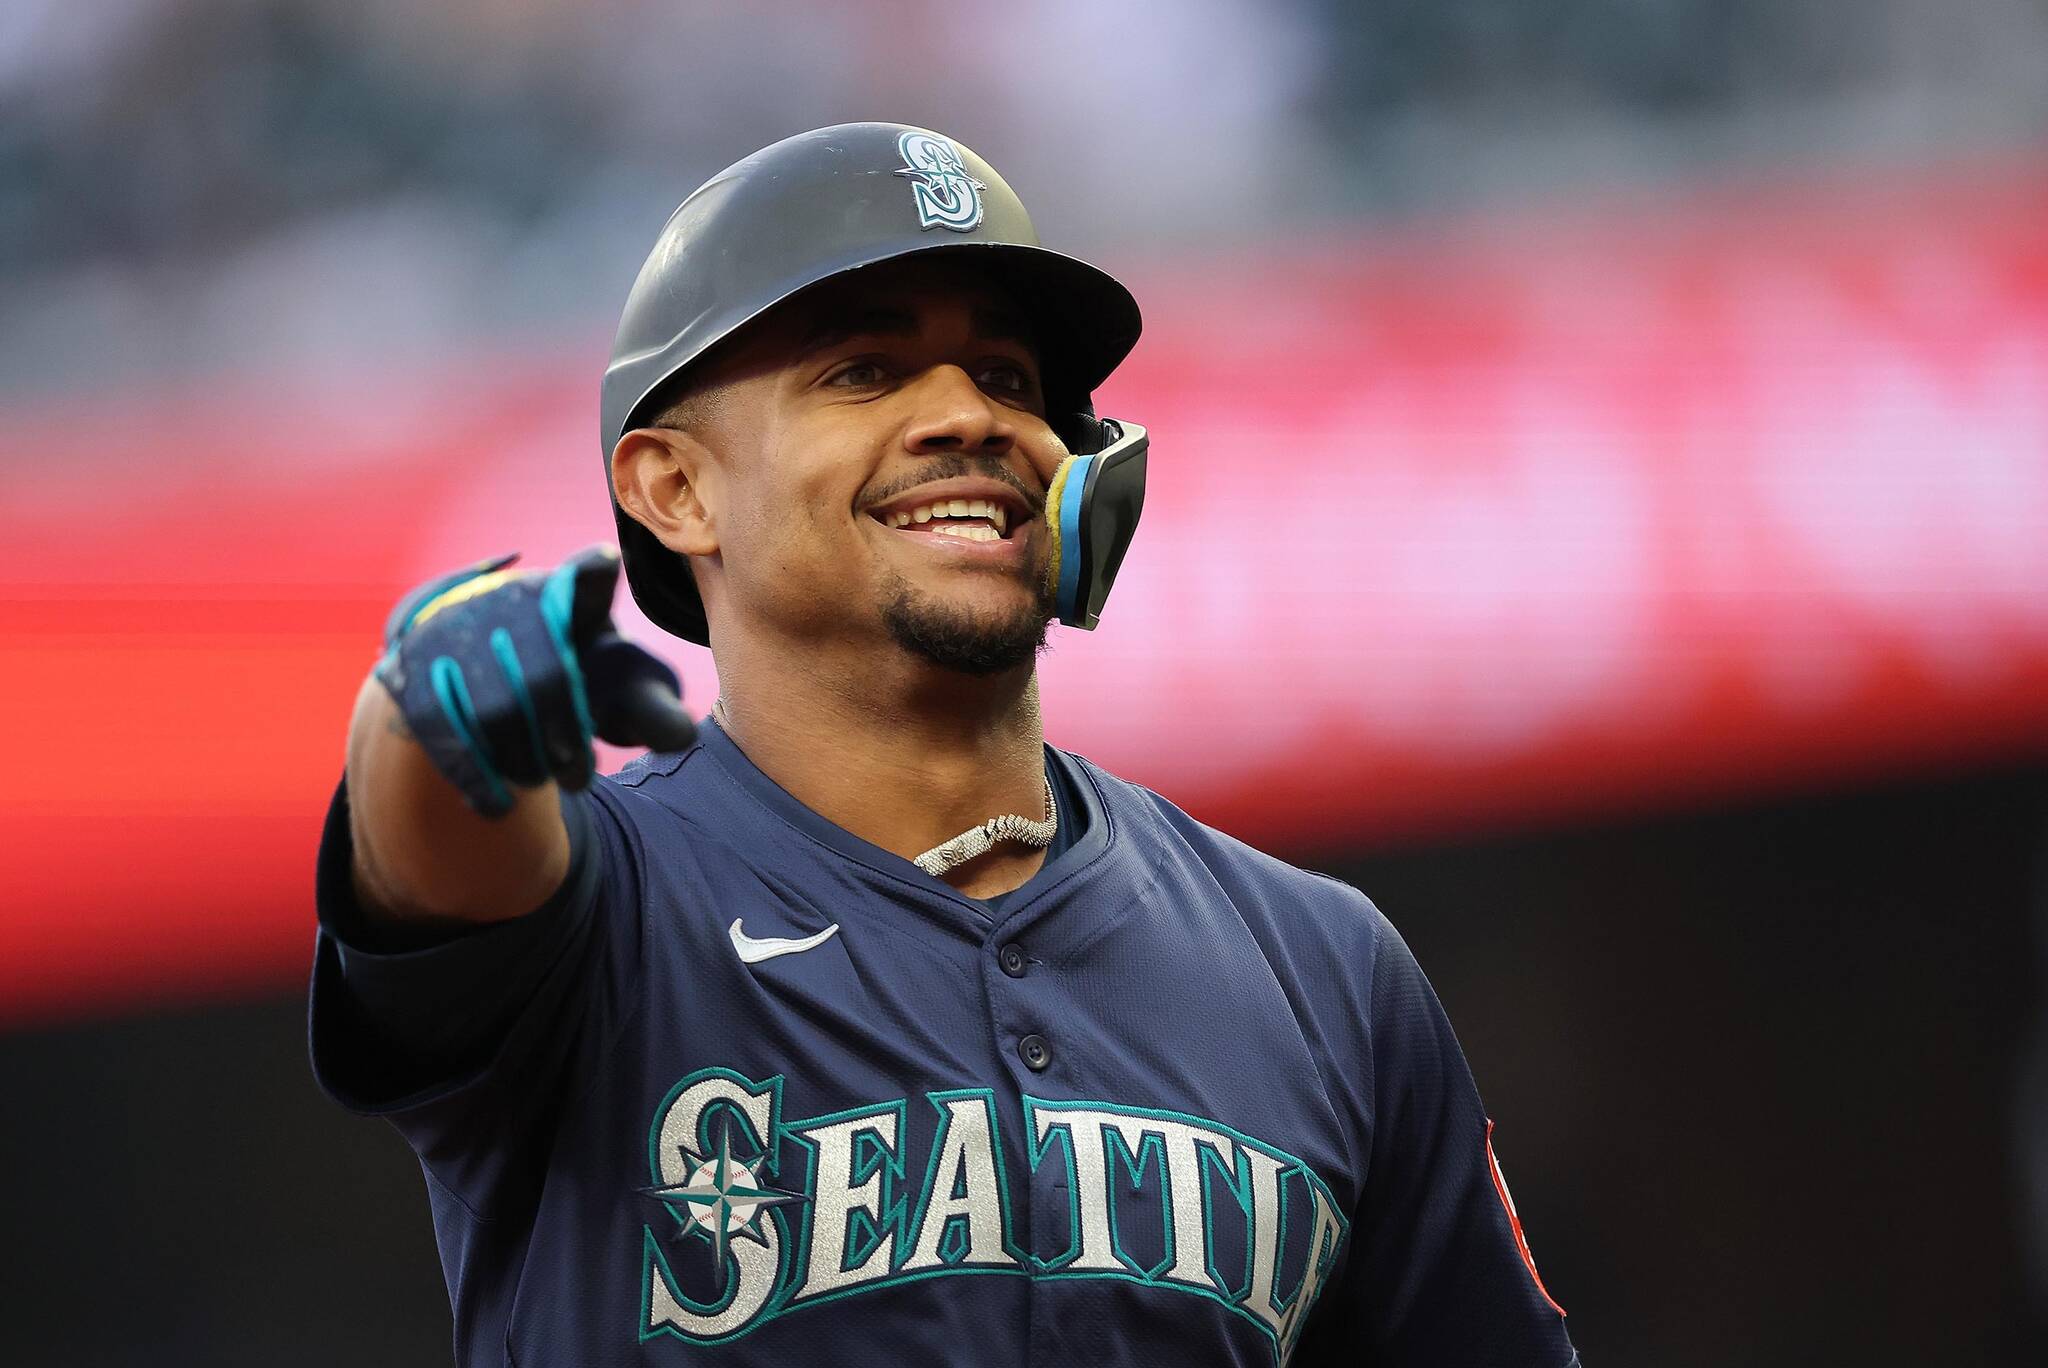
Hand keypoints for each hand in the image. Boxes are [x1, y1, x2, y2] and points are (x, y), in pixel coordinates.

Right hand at [372, 546, 695, 816]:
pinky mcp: (411, 667)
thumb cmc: (570, 678)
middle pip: (546, 677)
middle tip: (581, 777)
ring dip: (524, 759)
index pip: (587, 575)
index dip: (594, 570)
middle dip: (566, 736)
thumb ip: (652, 709)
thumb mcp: (618, 688)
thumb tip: (680, 739)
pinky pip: (443, 729)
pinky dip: (474, 775)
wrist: (474, 669)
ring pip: (494, 710)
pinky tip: (499, 807)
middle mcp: (507, 597)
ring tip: (544, 780)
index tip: (606, 561)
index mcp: (567, 594)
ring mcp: (453, 628)